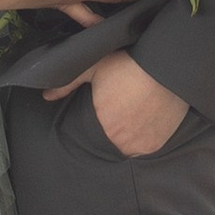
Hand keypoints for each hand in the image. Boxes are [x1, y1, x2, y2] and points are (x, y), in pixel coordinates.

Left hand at [50, 49, 187, 155]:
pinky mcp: (155, 145)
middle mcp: (120, 142)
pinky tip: (140, 123)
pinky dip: (140, 139)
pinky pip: (143, 148)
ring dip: (123, 139)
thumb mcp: (95, 67)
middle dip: (107, 133)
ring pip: (125, 148)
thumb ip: (68, 82)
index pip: (89, 137)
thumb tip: (46, 95)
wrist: (168, 68)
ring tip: (127, 119)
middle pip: (107, 143)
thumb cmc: (129, 66)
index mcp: (101, 126)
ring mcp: (139, 146)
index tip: (96, 117)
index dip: (91, 127)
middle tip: (113, 116)